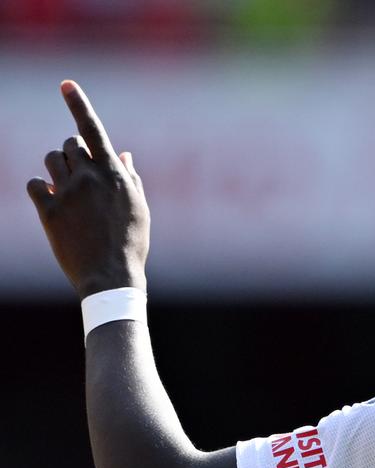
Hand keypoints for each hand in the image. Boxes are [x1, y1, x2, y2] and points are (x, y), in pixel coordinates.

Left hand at [27, 81, 148, 298]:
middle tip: (79, 173)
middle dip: (72, 151)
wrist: (112, 276)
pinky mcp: (50, 210)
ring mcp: (68, 192)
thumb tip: (121, 153)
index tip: (65, 84)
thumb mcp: (139, 208)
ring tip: (67, 188)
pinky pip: (35, 184)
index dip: (78, 103)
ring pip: (51, 160)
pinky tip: (53, 204)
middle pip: (69, 143)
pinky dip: (41, 189)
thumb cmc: (132, 243)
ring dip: (56, 168)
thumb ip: (129, 177)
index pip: (93, 129)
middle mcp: (89, 177)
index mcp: (114, 174)